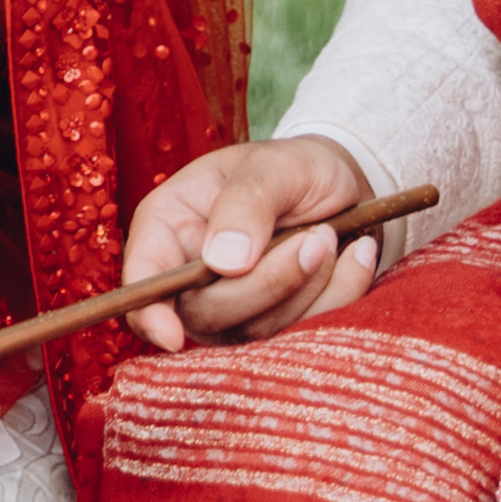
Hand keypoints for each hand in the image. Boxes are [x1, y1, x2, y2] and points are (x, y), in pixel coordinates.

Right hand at [122, 132, 380, 346]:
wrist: (343, 187)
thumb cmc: (295, 169)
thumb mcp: (272, 166)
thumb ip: (246, 203)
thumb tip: (224, 262)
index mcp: (170, 226)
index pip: (144, 280)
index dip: (150, 313)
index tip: (172, 335)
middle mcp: (191, 276)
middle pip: (207, 314)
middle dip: (269, 283)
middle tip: (316, 238)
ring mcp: (234, 309)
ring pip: (259, 329)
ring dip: (310, 284)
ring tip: (331, 234)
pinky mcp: (276, 326)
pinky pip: (306, 332)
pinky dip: (341, 294)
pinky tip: (356, 255)